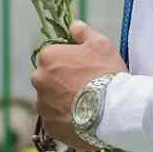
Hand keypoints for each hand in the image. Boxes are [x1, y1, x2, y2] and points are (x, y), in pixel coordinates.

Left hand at [30, 21, 127, 150]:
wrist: (114, 110)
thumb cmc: (107, 73)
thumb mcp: (101, 44)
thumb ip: (84, 33)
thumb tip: (74, 25)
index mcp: (48, 57)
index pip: (51, 55)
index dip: (67, 61)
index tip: (82, 68)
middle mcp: (38, 80)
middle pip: (47, 78)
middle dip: (60, 81)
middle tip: (83, 87)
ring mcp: (42, 104)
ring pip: (49, 100)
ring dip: (61, 101)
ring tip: (84, 106)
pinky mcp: (49, 126)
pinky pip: (54, 120)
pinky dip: (64, 119)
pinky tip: (82, 118)